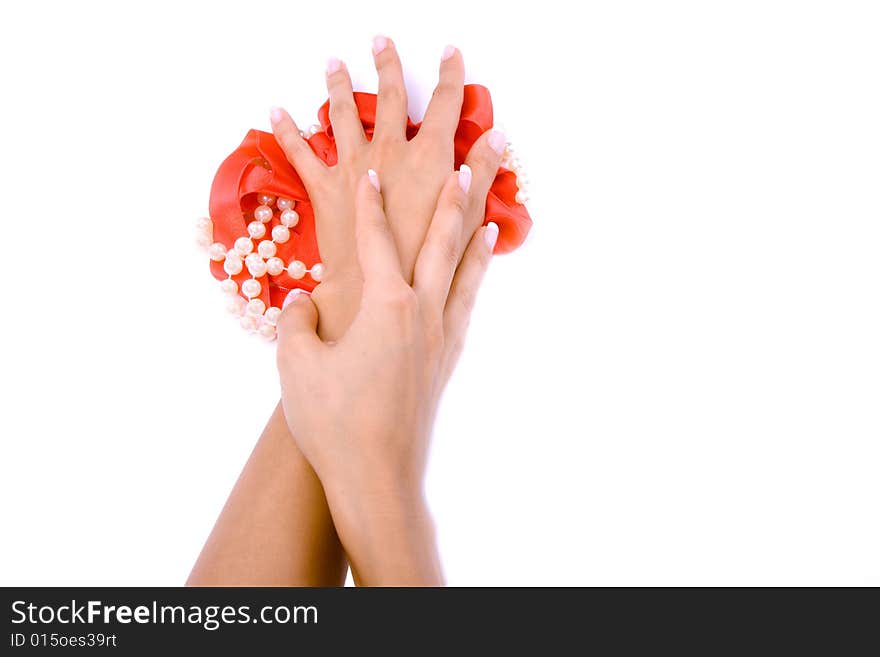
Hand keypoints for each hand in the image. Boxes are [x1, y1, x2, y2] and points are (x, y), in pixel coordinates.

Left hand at [269, 37, 505, 338]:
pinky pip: (301, 153)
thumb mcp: (464, 216)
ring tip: (333, 63)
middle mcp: (389, 150)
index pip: (445, 104)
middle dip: (387, 64)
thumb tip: (497, 139)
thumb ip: (482, 173)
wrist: (374, 288)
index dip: (450, 75)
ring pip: (343, 113)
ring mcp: (353, 165)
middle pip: (390, 96)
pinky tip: (276, 112)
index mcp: (428, 156)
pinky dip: (287, 131)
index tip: (451, 53)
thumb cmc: (424, 263)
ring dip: (337, 84)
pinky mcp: (325, 188)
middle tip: (381, 41)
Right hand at [275, 170, 498, 584]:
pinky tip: (475, 277)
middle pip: (441, 242)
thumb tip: (303, 302)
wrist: (378, 478)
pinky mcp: (447, 362)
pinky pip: (467, 306)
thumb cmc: (333, 423)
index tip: (370, 173)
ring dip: (474, 237)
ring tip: (489, 212)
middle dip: (452, 199)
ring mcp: (442, 338)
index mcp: (387, 305)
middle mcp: (424, 313)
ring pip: (464, 273)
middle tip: (469, 162)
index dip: (370, 205)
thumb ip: (297, 322)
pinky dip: (475, 281)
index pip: (377, 240)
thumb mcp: (296, 366)